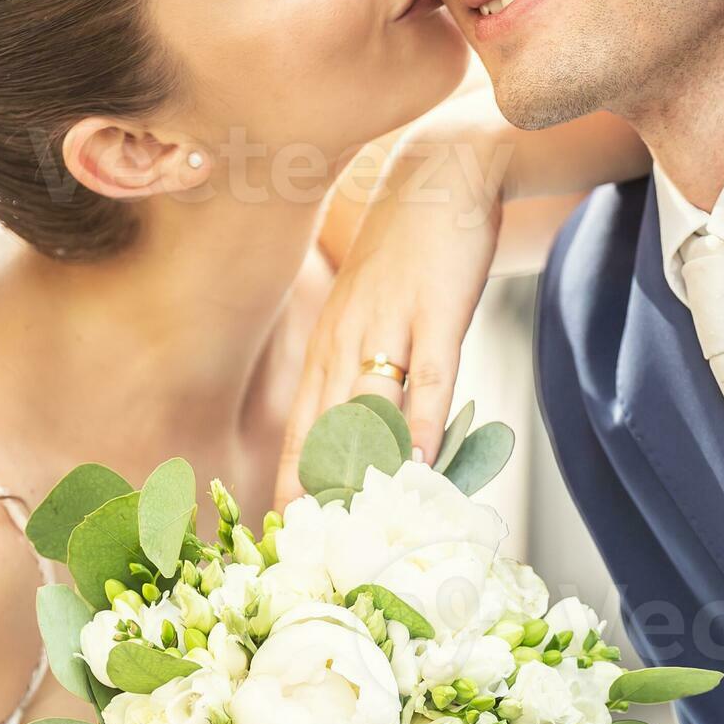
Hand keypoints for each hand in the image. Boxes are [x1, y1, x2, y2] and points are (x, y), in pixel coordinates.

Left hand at [277, 133, 503, 501]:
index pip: (301, 432)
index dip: (292, 486)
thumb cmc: (408, 251)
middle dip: (314, 494)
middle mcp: (346, 342)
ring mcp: (389, 327)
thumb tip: (371, 431)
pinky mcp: (436, 314)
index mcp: (328, 346)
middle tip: (310, 551)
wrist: (441, 172)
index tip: (282, 537)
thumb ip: (368, 367)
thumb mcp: (372, 309)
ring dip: (364, 470)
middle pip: (323, 433)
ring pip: (368, 411)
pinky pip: (427, 378)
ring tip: (359, 527)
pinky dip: (421, 422)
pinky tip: (419, 461)